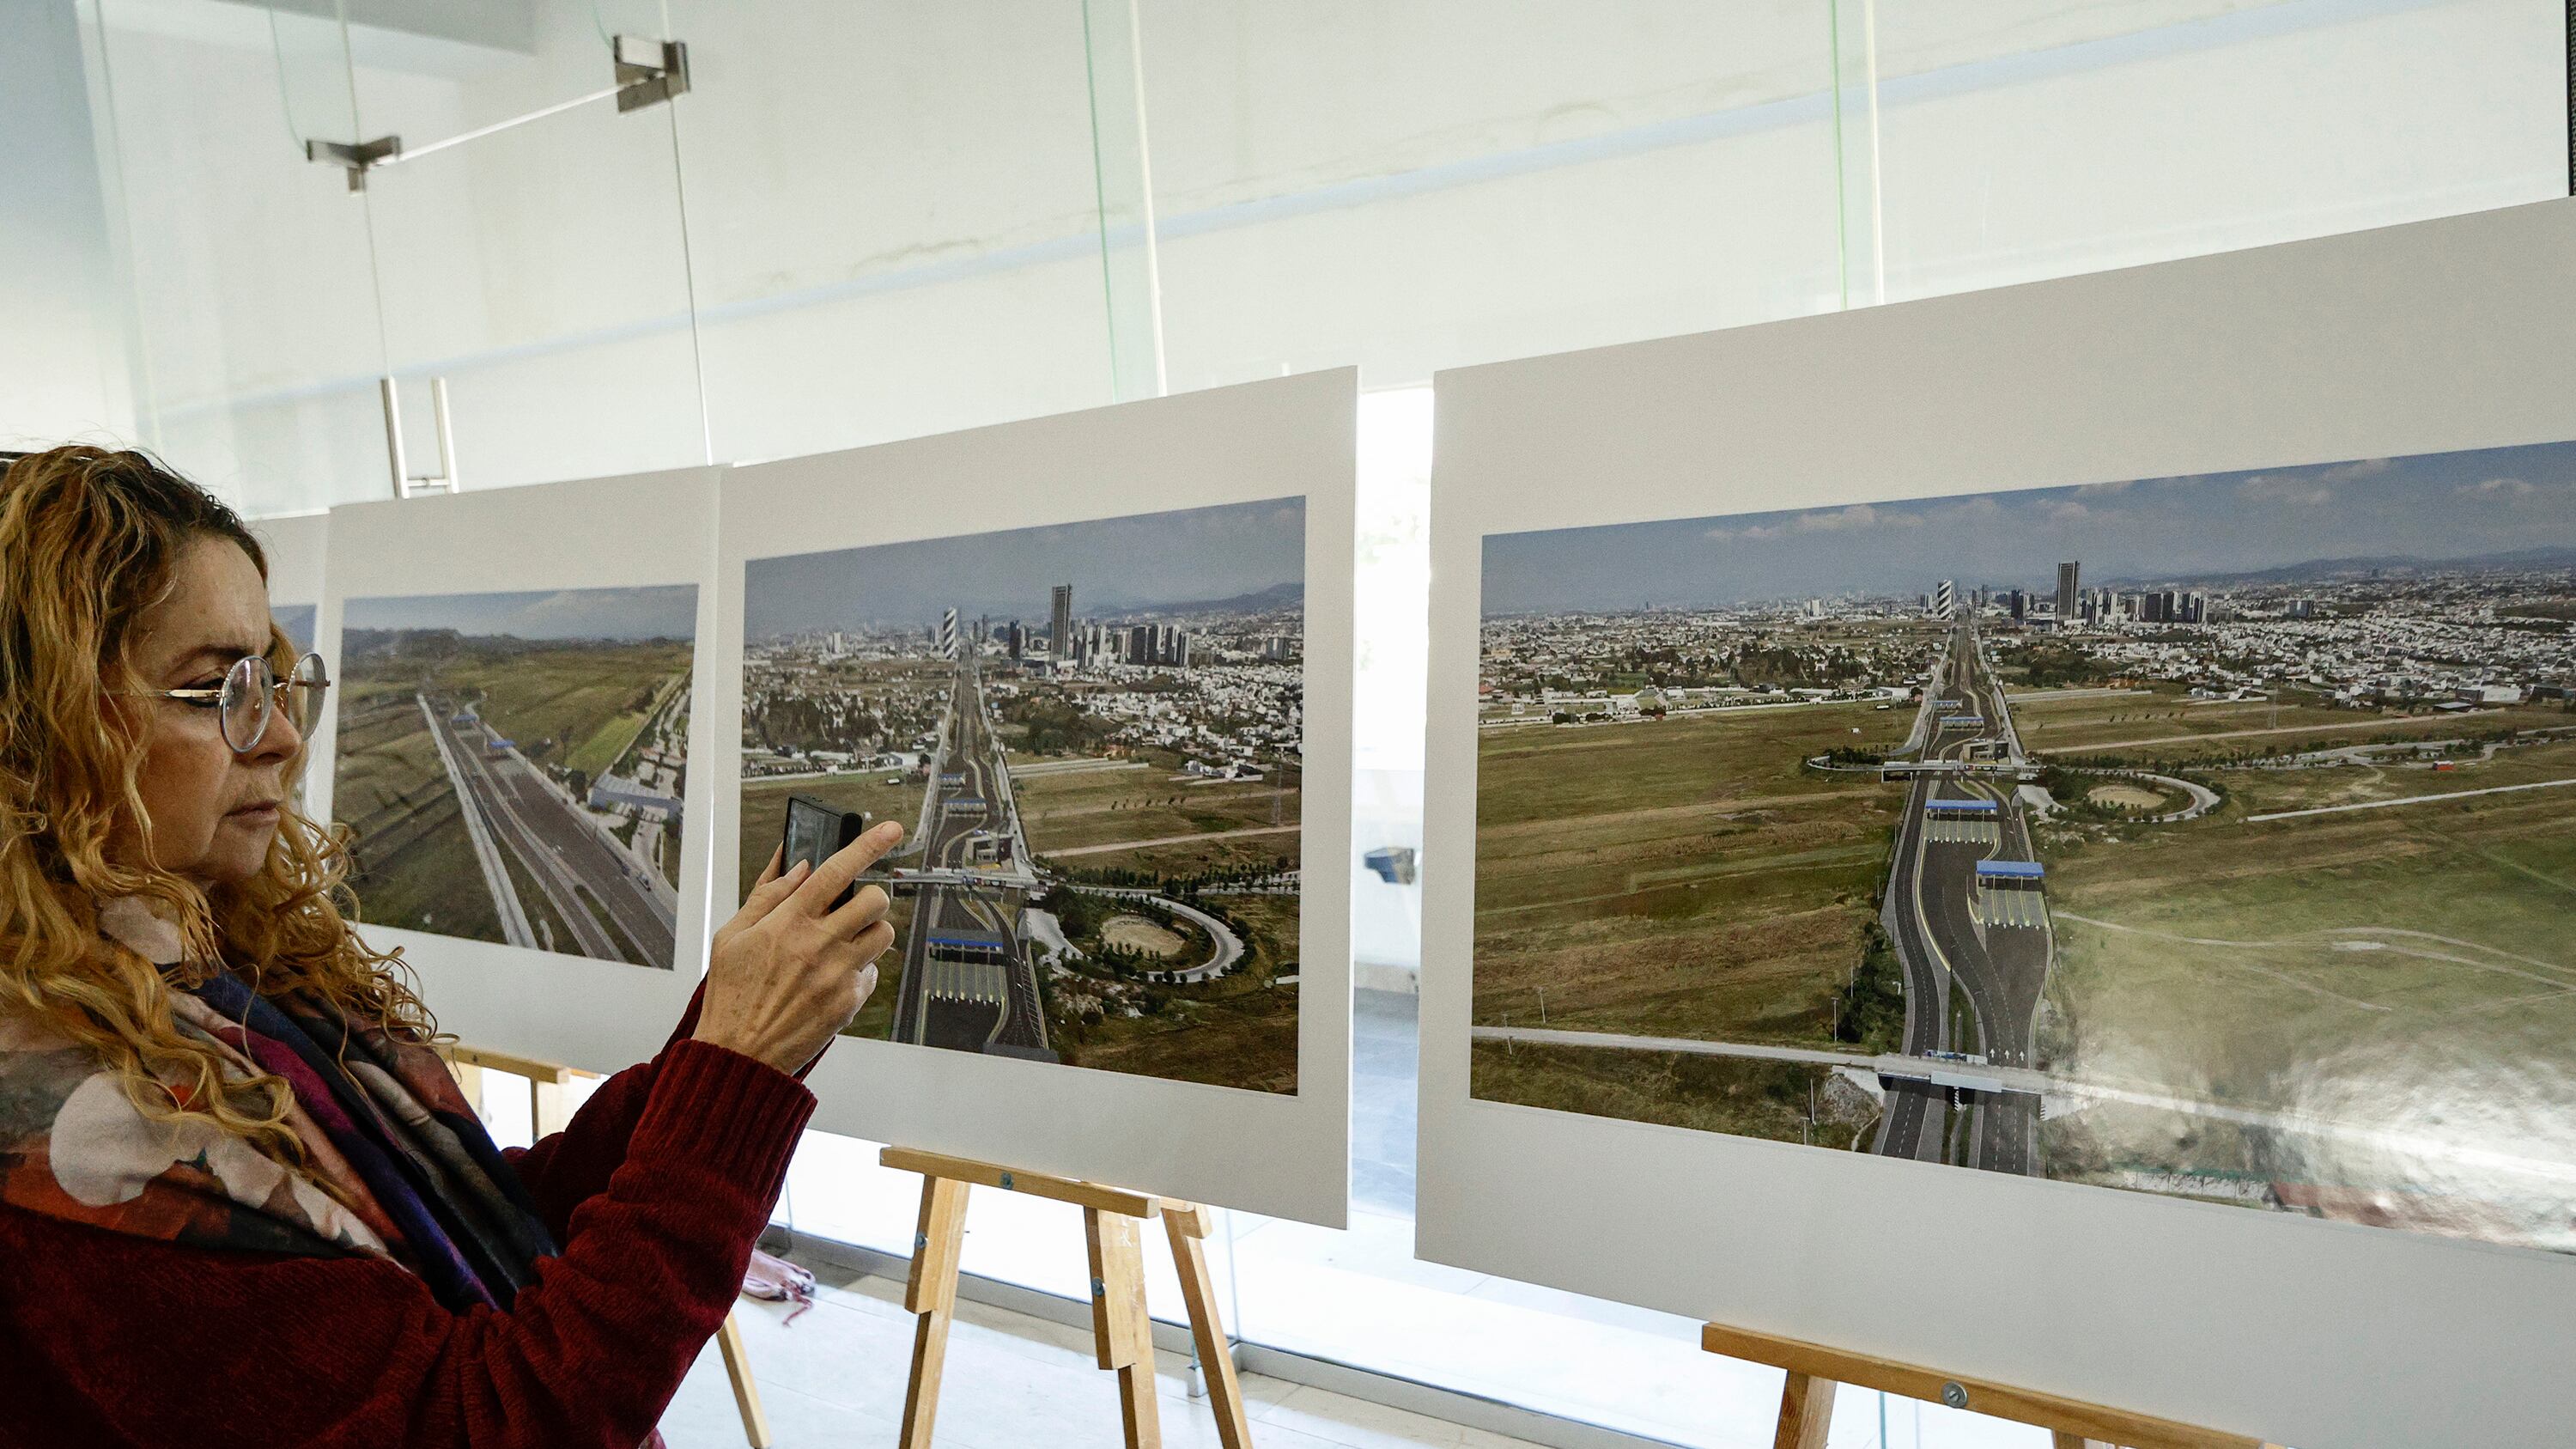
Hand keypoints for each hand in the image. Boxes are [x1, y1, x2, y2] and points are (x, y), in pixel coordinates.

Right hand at [696, 823, 903, 1074]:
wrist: (739, 1055)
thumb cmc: (731, 995)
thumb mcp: (731, 936)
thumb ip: (766, 896)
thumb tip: (797, 866)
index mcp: (788, 922)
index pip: (836, 870)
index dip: (868, 845)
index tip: (890, 829)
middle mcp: (818, 944)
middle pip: (875, 900)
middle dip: (869, 898)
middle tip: (852, 907)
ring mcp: (838, 974)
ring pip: (883, 934)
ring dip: (868, 932)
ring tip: (841, 944)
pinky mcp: (849, 1002)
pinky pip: (873, 972)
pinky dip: (859, 970)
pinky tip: (831, 978)